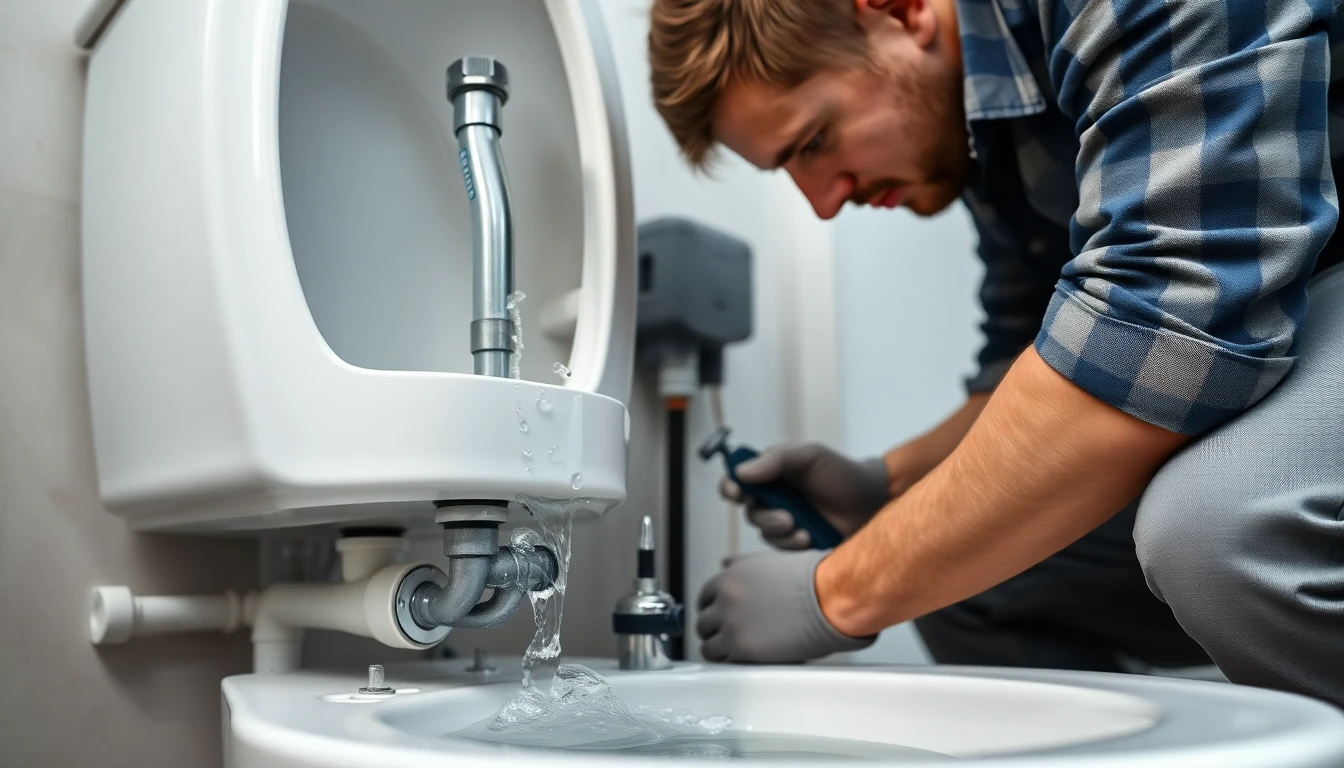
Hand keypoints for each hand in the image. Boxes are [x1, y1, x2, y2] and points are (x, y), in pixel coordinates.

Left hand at [697, 550, 875, 662]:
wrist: (828, 598)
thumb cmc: (811, 579)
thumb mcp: (770, 561)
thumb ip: (742, 564)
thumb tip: (724, 563)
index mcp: (731, 576)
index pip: (705, 597)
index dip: (714, 609)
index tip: (722, 618)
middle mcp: (725, 597)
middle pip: (703, 621)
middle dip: (715, 630)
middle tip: (731, 637)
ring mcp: (731, 623)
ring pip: (707, 644)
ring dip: (720, 648)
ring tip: (738, 652)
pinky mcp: (741, 647)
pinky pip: (722, 660)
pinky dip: (730, 662)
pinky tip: (745, 659)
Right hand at [720, 443, 888, 548]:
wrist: (872, 501)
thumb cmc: (842, 473)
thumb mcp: (810, 456)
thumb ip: (776, 459)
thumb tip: (740, 472)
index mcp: (772, 473)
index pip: (738, 480)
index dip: (731, 487)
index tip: (736, 493)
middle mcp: (774, 497)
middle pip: (748, 511)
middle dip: (764, 516)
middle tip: (787, 517)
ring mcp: (785, 520)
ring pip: (763, 532)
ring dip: (779, 532)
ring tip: (802, 530)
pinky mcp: (796, 541)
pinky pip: (780, 548)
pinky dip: (790, 544)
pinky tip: (808, 538)